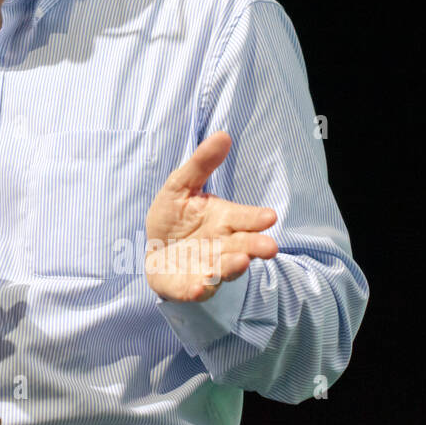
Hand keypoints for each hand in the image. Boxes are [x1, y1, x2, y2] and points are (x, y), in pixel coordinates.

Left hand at [145, 131, 277, 302]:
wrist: (155, 250)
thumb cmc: (175, 216)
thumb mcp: (181, 185)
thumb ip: (202, 164)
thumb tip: (223, 134)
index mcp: (225, 220)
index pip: (245, 219)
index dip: (256, 218)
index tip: (269, 216)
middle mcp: (223, 246)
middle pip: (243, 247)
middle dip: (256, 247)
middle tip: (270, 248)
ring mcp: (207, 267)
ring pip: (224, 268)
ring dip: (232, 267)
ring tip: (240, 262)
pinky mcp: (188, 286)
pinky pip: (195, 289)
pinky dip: (198, 289)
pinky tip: (198, 287)